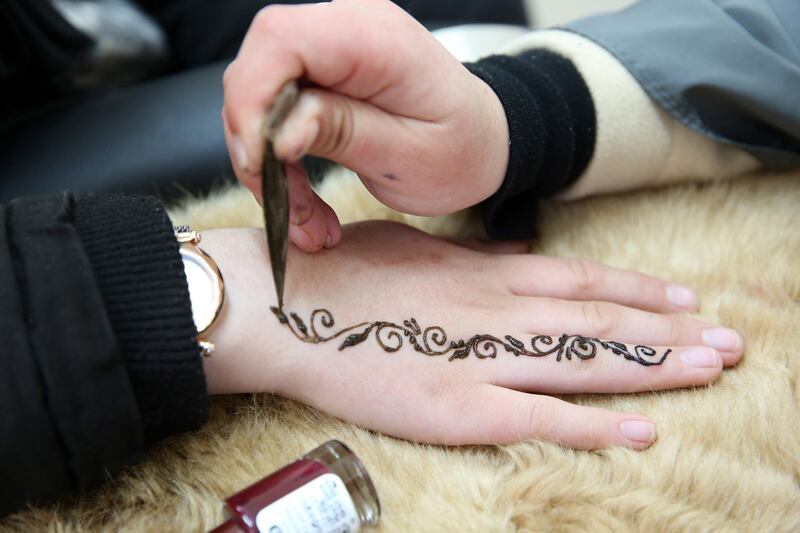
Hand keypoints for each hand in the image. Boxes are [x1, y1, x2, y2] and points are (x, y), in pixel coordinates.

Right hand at [200, 222, 742, 449]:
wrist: (288, 304)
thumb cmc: (347, 269)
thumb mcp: (419, 247)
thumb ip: (476, 255)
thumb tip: (520, 252)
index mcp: (486, 272)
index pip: (582, 280)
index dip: (640, 290)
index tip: (686, 298)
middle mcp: (498, 310)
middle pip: (601, 323)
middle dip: (670, 333)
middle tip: (730, 342)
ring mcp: (482, 359)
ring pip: (584, 364)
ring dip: (653, 368)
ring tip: (709, 371)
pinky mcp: (458, 408)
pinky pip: (539, 417)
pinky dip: (594, 425)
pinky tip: (642, 431)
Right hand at [222, 0, 508, 251]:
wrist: (487, 142)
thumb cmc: (462, 151)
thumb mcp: (410, 157)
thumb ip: (343, 133)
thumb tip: (277, 133)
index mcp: (377, 39)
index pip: (281, 40)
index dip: (252, 100)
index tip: (260, 163)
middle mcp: (349, 26)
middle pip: (259, 64)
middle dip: (255, 141)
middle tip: (283, 205)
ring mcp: (334, 45)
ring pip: (260, 91)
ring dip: (266, 159)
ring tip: (302, 217)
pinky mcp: (326, 70)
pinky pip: (277, 104)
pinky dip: (278, 155)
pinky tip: (302, 198)